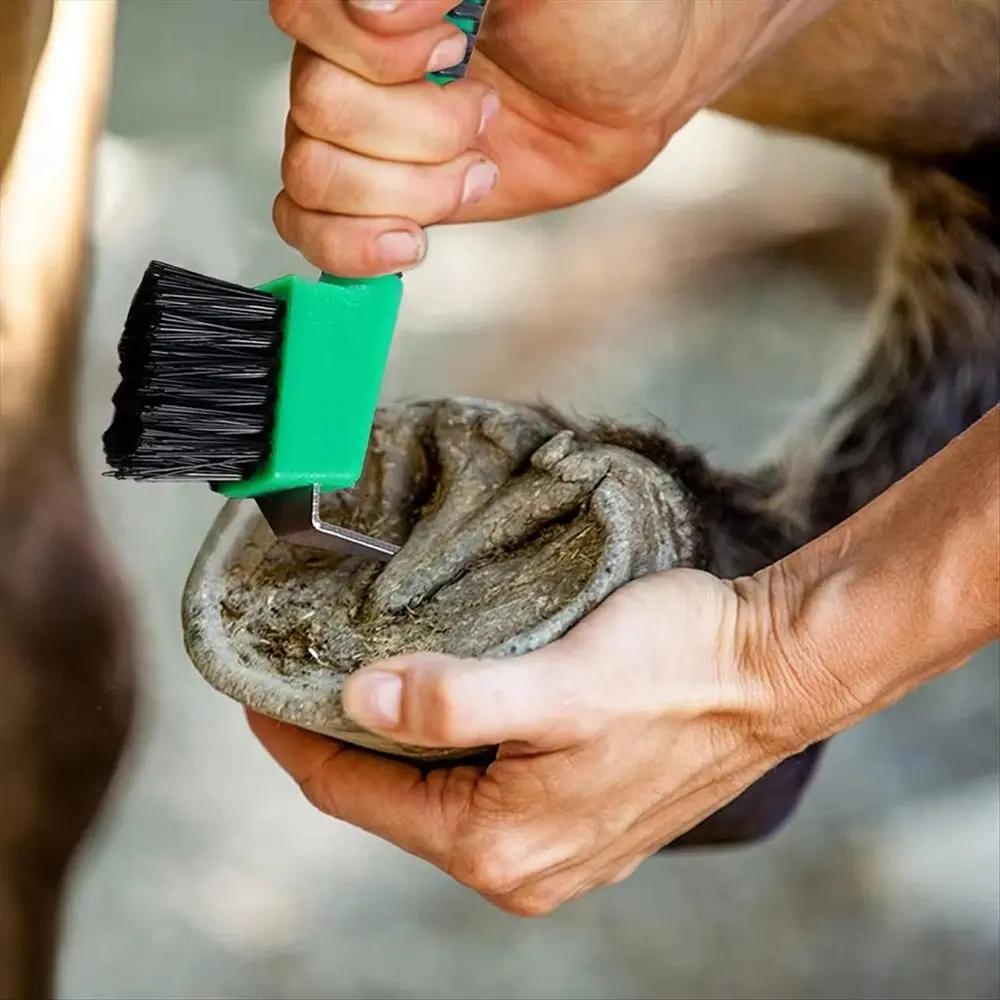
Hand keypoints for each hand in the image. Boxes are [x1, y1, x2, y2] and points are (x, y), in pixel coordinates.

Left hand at [249, 567, 827, 915]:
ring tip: (358, 674)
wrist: (773, 668)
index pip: (356, 797)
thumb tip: (358, 701)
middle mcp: (522, 862)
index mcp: (501, 845)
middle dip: (340, 739)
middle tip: (301, 670)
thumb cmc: (677, 669)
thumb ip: (452, 703)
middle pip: (391, 799)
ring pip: (435, 790)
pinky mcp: (579, 809)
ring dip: (394, 737)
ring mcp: (555, 842)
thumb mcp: (557, 682)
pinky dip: (445, 742)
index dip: (295, 741)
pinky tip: (439, 696)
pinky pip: (480, 783)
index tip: (256, 689)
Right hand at [268, 0, 834, 275]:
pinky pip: (308, 227)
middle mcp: (352, 52)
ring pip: (314, 173)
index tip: (452, 46)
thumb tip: (375, 5)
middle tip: (486, 111)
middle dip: (419, 128)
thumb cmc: (603, 16)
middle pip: (318, 107)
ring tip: (476, 166)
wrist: (634, 90)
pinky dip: (355, 246)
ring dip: (409, 188)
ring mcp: (360, 128)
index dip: (379, 53)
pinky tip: (413, 238)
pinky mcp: (377, 193)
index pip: (304, 13)